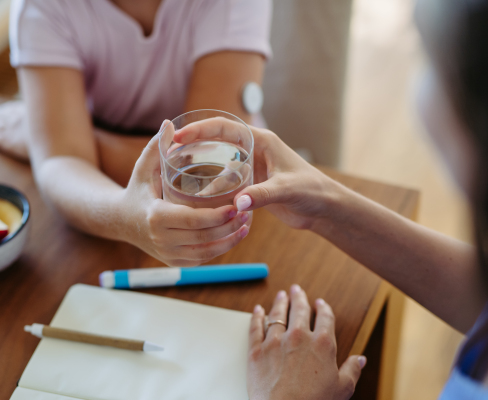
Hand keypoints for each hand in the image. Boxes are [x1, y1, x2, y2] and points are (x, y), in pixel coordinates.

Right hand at [120, 128, 249, 266]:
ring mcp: (168, 255)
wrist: (121, 221)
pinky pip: (202, 259)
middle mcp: (161, 240)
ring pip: (206, 252)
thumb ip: (158, 146)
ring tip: (246, 225)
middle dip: (229, 227)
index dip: (218, 216)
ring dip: (229, 241)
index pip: (193, 220)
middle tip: (247, 212)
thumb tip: (170, 123)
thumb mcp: (144, 167)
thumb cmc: (137, 189)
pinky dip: (220, 249)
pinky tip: (234, 236)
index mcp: (155, 216)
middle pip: (203, 238)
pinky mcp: (174, 263)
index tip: (236, 205)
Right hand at [173, 118, 344, 229]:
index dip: (200, 129)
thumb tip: (237, 203)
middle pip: (217, 142)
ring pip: (218, 164)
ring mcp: (251, 168)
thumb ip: (262, 195)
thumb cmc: (312, 191)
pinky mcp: (251, 184)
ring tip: (177, 177)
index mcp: (261, 141)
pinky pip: (225, 183)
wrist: (324, 209)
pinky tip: (198, 201)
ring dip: (200, 170)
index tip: (179, 136)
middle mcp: (254, 151)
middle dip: (194, 145)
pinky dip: (212, 191)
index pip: (225, 128)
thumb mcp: (287, 190)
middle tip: (169, 152)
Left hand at [248, 286, 365, 399]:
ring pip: (277, 315)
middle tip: (296, 289)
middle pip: (299, 310)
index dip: (323, 308)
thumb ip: (351, 370)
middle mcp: (299, 337)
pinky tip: (258, 310)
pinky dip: (257, 317)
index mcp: (323, 344)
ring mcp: (275, 342)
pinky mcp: (256, 351)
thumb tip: (360, 359)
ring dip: (279, 303)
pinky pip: (256, 328)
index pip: (325, 318)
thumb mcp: (342, 388)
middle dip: (299, 298)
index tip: (320, 303)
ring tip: (281, 296)